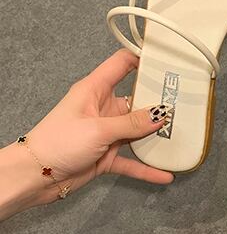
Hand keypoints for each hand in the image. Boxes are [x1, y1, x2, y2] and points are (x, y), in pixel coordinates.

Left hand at [1, 50, 172, 216]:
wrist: (35, 176)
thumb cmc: (56, 142)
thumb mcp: (98, 128)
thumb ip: (132, 123)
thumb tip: (160, 115)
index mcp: (95, 90)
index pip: (122, 64)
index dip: (143, 58)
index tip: (166, 59)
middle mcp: (103, 109)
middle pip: (138, 100)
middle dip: (159, 103)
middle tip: (185, 103)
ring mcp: (106, 133)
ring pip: (138, 131)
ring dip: (156, 136)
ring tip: (179, 137)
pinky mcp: (107, 155)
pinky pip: (133, 160)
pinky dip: (147, 167)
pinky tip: (165, 174)